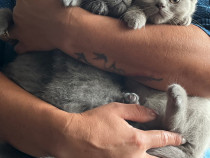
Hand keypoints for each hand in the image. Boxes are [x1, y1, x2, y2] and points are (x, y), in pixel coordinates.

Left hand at [10, 0, 84, 52]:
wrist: (65, 27)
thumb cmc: (58, 10)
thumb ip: (39, 2)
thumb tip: (38, 4)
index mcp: (22, 1)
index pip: (21, 3)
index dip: (29, 7)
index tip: (36, 10)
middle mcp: (18, 14)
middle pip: (17, 16)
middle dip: (24, 18)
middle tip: (35, 20)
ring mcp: (21, 30)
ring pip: (11, 32)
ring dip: (17, 32)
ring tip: (26, 34)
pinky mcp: (27, 44)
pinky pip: (19, 48)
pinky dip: (22, 47)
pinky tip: (26, 46)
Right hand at [54, 103, 182, 157]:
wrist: (72, 138)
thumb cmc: (93, 122)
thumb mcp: (116, 110)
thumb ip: (137, 112)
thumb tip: (153, 115)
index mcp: (136, 140)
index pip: (162, 139)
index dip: (173, 137)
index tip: (180, 138)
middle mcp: (134, 157)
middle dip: (168, 156)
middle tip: (173, 153)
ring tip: (156, 154)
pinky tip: (137, 156)